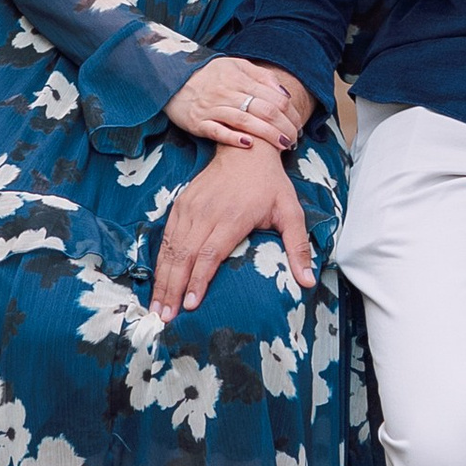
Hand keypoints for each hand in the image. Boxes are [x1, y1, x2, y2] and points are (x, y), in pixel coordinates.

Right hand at [152, 142, 317, 317]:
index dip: (198, 281)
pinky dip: (160, 261)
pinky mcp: (181, 204)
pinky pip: (167, 237)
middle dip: (172, 289)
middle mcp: (206, 213)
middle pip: (184, 256)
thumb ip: (298, 248)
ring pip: (171, 249)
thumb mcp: (291, 212)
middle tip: (163, 318)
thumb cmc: (271, 184)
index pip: (210, 254)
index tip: (191, 305)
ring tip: (156, 307)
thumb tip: (309, 282)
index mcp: (232, 217)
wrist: (247, 147)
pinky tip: (158, 281)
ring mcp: (190, 208)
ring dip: (162, 279)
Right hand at [165, 56, 309, 149]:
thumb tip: (284, 94)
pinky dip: (234, 138)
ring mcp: (212, 108)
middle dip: (284, 126)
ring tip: (284, 145)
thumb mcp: (235, 66)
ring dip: (268, 135)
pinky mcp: (199, 123)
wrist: (173, 80)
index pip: (273, 96)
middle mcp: (227, 92)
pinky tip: (249, 145)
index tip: (298, 123)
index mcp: (239, 77)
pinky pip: (218, 132)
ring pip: (245, 122)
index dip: (290, 112)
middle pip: (263, 110)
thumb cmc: (210, 75)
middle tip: (295, 139)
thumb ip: (261, 76)